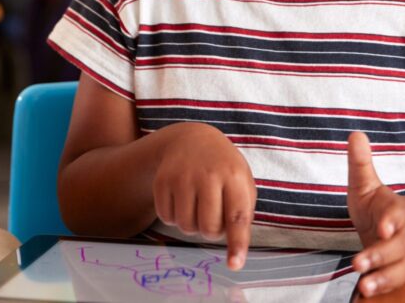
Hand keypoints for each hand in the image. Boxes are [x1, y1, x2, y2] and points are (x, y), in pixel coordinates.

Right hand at [153, 123, 255, 269]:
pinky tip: (181, 200)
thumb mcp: (242, 181)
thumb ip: (242, 212)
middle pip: (209, 228)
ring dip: (193, 226)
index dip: (237, 243)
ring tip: (198, 207)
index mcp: (234, 176)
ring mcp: (182, 176)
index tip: (235, 264)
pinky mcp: (162, 180)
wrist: (191, 139)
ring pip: (186, 227)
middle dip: (212, 231)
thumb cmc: (223, 168)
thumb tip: (236, 250)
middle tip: (213, 216)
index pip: (237, 217)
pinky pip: (166, 218)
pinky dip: (174, 217)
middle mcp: (208, 175)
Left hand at [347, 132, 404, 297]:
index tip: (382, 228)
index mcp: (395, 211)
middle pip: (397, 247)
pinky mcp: (399, 272)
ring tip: (364, 284)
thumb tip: (355, 134)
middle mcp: (404, 235)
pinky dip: (384, 288)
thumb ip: (359, 164)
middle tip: (358, 262)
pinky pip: (396, 282)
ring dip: (383, 277)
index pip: (395, 215)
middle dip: (379, 255)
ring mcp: (404, 256)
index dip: (390, 221)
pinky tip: (366, 293)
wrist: (399, 229)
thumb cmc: (376, 206)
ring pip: (400, 269)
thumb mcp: (365, 184)